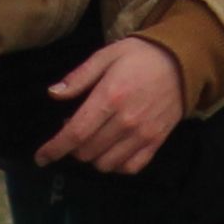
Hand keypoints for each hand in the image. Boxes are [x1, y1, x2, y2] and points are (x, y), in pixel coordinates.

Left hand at [35, 34, 186, 173]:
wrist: (183, 61)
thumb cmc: (140, 55)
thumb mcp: (106, 55)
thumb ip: (79, 77)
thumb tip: (53, 94)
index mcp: (110, 97)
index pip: (75, 133)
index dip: (54, 149)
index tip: (41, 157)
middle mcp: (126, 121)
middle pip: (87, 151)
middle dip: (72, 147)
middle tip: (76, 128)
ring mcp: (143, 134)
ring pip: (105, 164)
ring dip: (92, 157)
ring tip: (94, 139)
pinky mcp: (157, 142)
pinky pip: (130, 168)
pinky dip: (115, 165)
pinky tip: (112, 151)